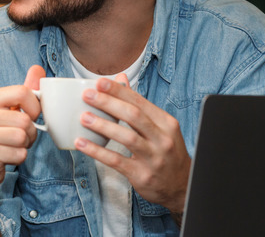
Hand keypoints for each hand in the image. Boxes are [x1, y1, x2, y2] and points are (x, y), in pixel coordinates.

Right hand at [0, 65, 43, 192]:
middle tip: (19, 137)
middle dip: (30, 133)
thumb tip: (38, 68)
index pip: (22, 92)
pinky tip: (6, 157)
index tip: (30, 116)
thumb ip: (24, 91)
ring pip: (22, 137)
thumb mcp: (8, 111)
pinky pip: (19, 154)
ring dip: (25, 146)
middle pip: (25, 120)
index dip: (34, 107)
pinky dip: (19, 158)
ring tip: (12, 146)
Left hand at [75, 73, 190, 212]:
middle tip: (88, 96)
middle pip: (134, 116)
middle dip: (109, 103)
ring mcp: (154, 158)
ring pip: (126, 137)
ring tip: (84, 117)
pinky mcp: (142, 175)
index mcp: (166, 123)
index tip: (100, 82)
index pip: (140, 102)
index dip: (118, 91)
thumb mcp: (160, 126)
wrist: (181, 185)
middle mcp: (163, 139)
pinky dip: (97, 151)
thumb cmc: (166, 150)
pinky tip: (82, 143)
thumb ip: (139, 104)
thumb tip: (120, 79)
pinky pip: (116, 160)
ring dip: (103, 125)